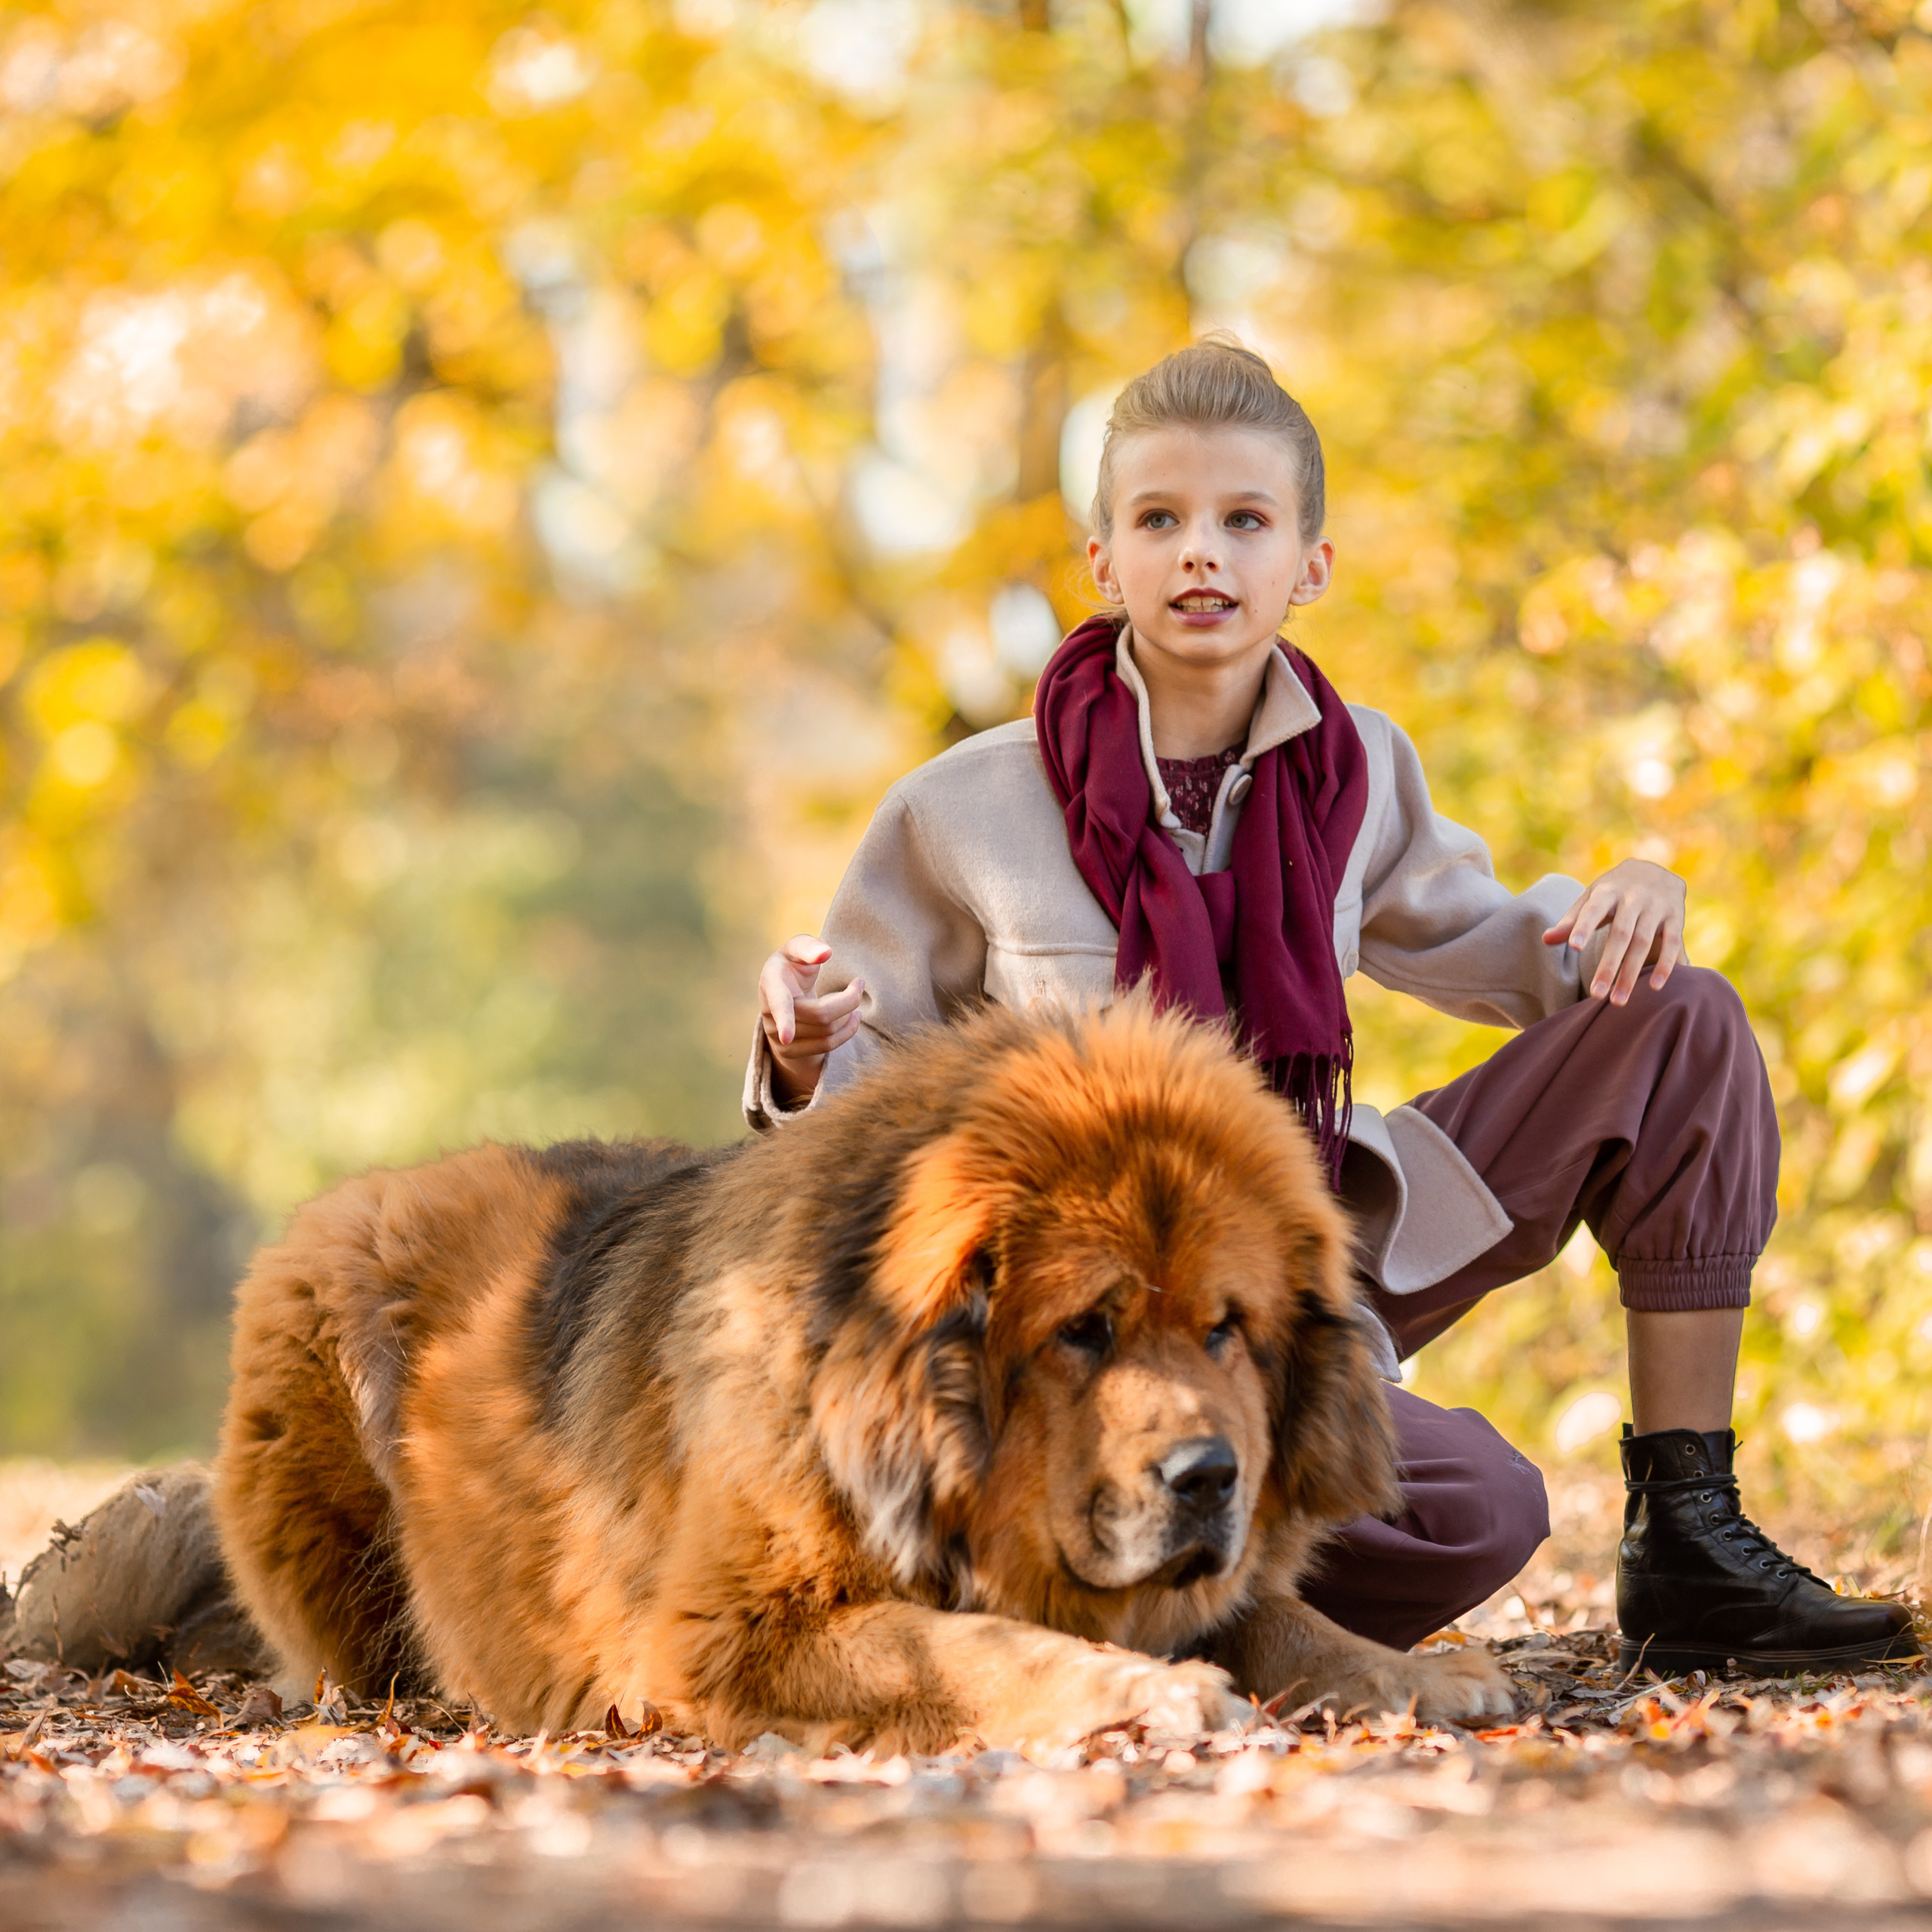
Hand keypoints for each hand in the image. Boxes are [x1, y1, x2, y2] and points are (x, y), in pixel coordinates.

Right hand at [758, 935, 863, 1106]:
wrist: (781, 992)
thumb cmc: (792, 965)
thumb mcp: (796, 949)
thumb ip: (809, 946)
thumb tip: (826, 953)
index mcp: (771, 984)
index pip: (779, 1004)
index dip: (784, 1020)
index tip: (787, 1036)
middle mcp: (769, 1015)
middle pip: (820, 1015)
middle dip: (847, 1000)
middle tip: (860, 983)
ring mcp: (777, 1038)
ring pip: (827, 1032)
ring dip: (849, 1015)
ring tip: (856, 999)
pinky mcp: (789, 1052)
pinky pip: (826, 1046)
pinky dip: (846, 1032)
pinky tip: (852, 1018)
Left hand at [1542, 859, 1685, 1005]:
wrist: (1655, 869)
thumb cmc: (1613, 890)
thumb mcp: (1592, 898)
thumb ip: (1572, 920)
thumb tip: (1546, 940)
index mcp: (1608, 891)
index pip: (1594, 910)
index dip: (1585, 926)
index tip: (1575, 947)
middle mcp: (1634, 897)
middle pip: (1621, 934)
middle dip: (1609, 965)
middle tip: (1596, 995)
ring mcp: (1657, 906)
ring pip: (1644, 942)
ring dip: (1631, 973)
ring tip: (1618, 1001)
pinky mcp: (1676, 916)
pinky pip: (1672, 942)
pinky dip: (1666, 964)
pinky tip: (1655, 987)